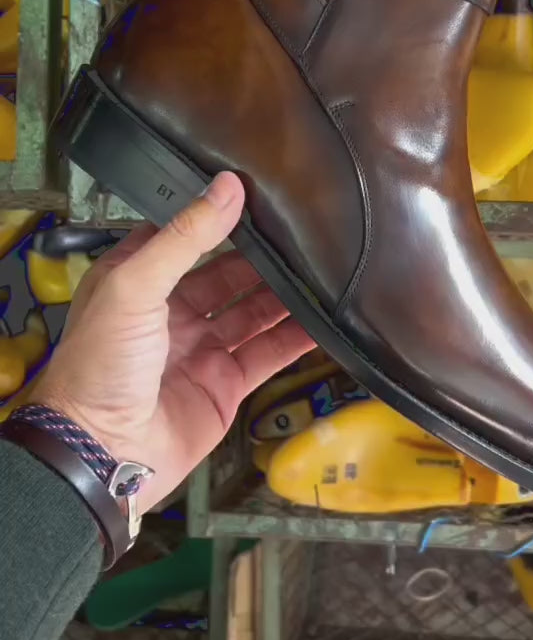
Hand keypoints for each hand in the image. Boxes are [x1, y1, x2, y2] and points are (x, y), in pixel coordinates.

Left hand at [34, 171, 314, 511]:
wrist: (103, 453)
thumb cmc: (100, 365)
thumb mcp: (135, 286)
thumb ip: (185, 237)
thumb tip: (228, 186)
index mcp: (139, 279)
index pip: (187, 236)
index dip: (221, 216)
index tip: (264, 193)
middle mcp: (171, 311)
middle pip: (229, 273)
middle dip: (264, 257)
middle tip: (308, 234)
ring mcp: (201, 349)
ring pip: (254, 313)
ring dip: (286, 295)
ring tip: (325, 270)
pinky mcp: (225, 385)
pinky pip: (267, 354)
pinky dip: (296, 339)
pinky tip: (324, 321)